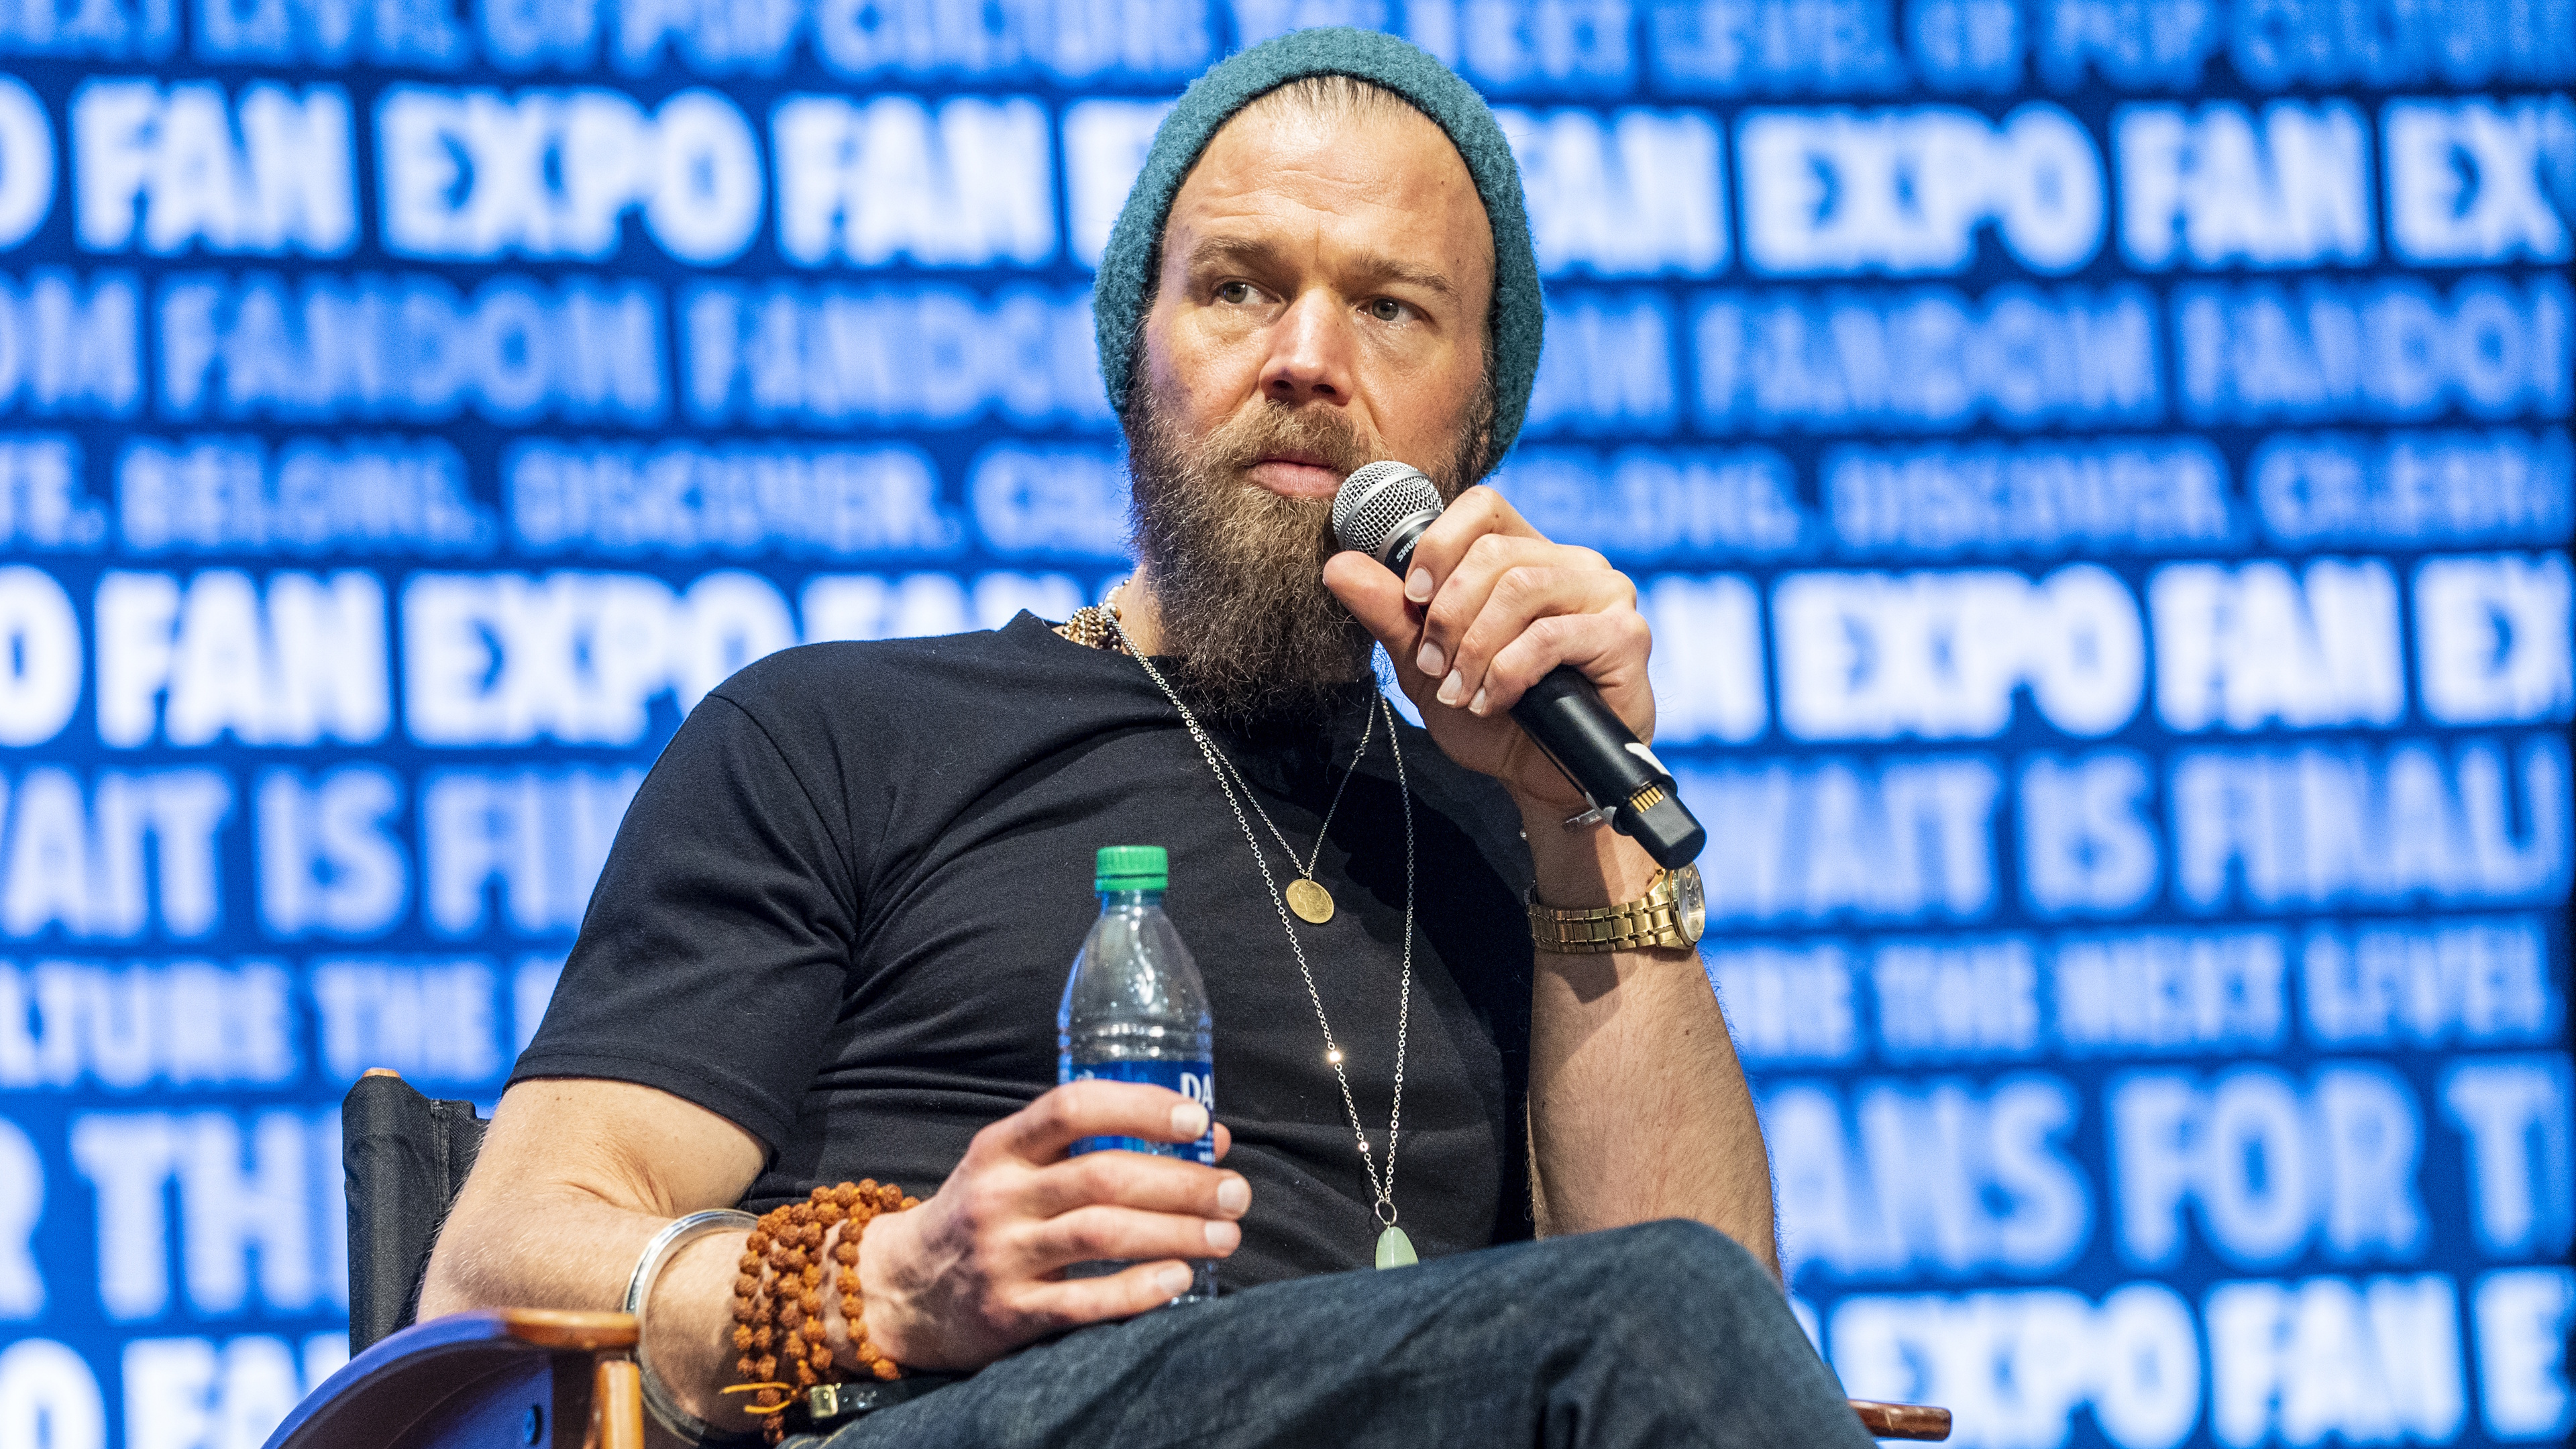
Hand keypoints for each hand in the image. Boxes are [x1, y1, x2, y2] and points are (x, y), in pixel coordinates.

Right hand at [839, 1081, 1245, 1371]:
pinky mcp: (1009, 1313)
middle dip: (1182, 1182)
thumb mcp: (1014, 1166)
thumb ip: (1093, 1146)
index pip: (1073, 1107)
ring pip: (1101, 1234)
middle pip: (1103, 1176)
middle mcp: (999, 1195)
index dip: (1139, 1108)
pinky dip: (1138, 1289)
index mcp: (1002, 1146)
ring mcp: (1002, 1255)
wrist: (901, 1290)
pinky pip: (1083, 1300)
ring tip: (1226, 1235)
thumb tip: (1207, 1138)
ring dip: (1175, 1232)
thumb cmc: (982, 1214)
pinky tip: (1179, 1277)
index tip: (1198, 1121)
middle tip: (1235, 1191)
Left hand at [1323, 485, 1654, 816]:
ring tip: (1461, 691)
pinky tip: (1495, 701)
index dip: (1439, 543)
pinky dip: (1508, 672)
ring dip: (1474, 648)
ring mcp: (1606, 595)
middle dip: (1447, 616)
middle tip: (1434, 667)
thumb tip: (1338, 566)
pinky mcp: (1625, 635)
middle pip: (1493, 551)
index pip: (1484, 505)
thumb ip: (1389, 614)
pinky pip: (1551, 635)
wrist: (1540, 783)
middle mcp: (1572, 564)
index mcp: (1528, 556)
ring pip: (1520, 589)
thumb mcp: (1426, 666)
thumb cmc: (1493, 719)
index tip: (1412, 596)